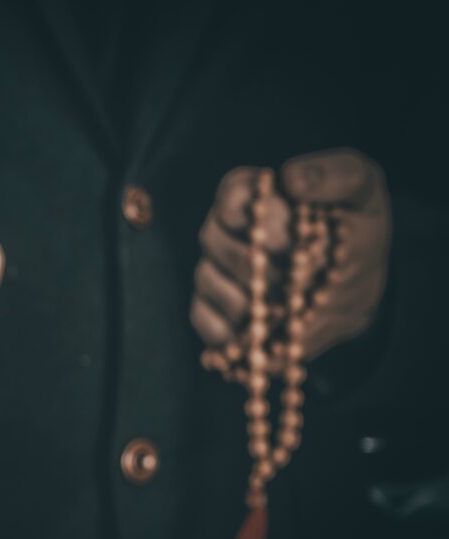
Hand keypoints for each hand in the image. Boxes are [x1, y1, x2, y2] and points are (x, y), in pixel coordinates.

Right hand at [191, 149, 390, 363]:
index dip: (252, 215)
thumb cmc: (352, 231)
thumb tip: (292, 178)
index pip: (232, 195)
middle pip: (214, 238)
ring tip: (280, 309)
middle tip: (291, 279)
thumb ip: (336, 176)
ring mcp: (214, 270)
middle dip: (254, 263)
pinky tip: (259, 335)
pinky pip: (204, 319)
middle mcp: (225, 230)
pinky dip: (229, 331)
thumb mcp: (362, 194)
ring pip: (207, 279)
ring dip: (245, 298)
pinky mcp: (210, 309)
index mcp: (254, 196)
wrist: (351, 286)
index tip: (286, 238)